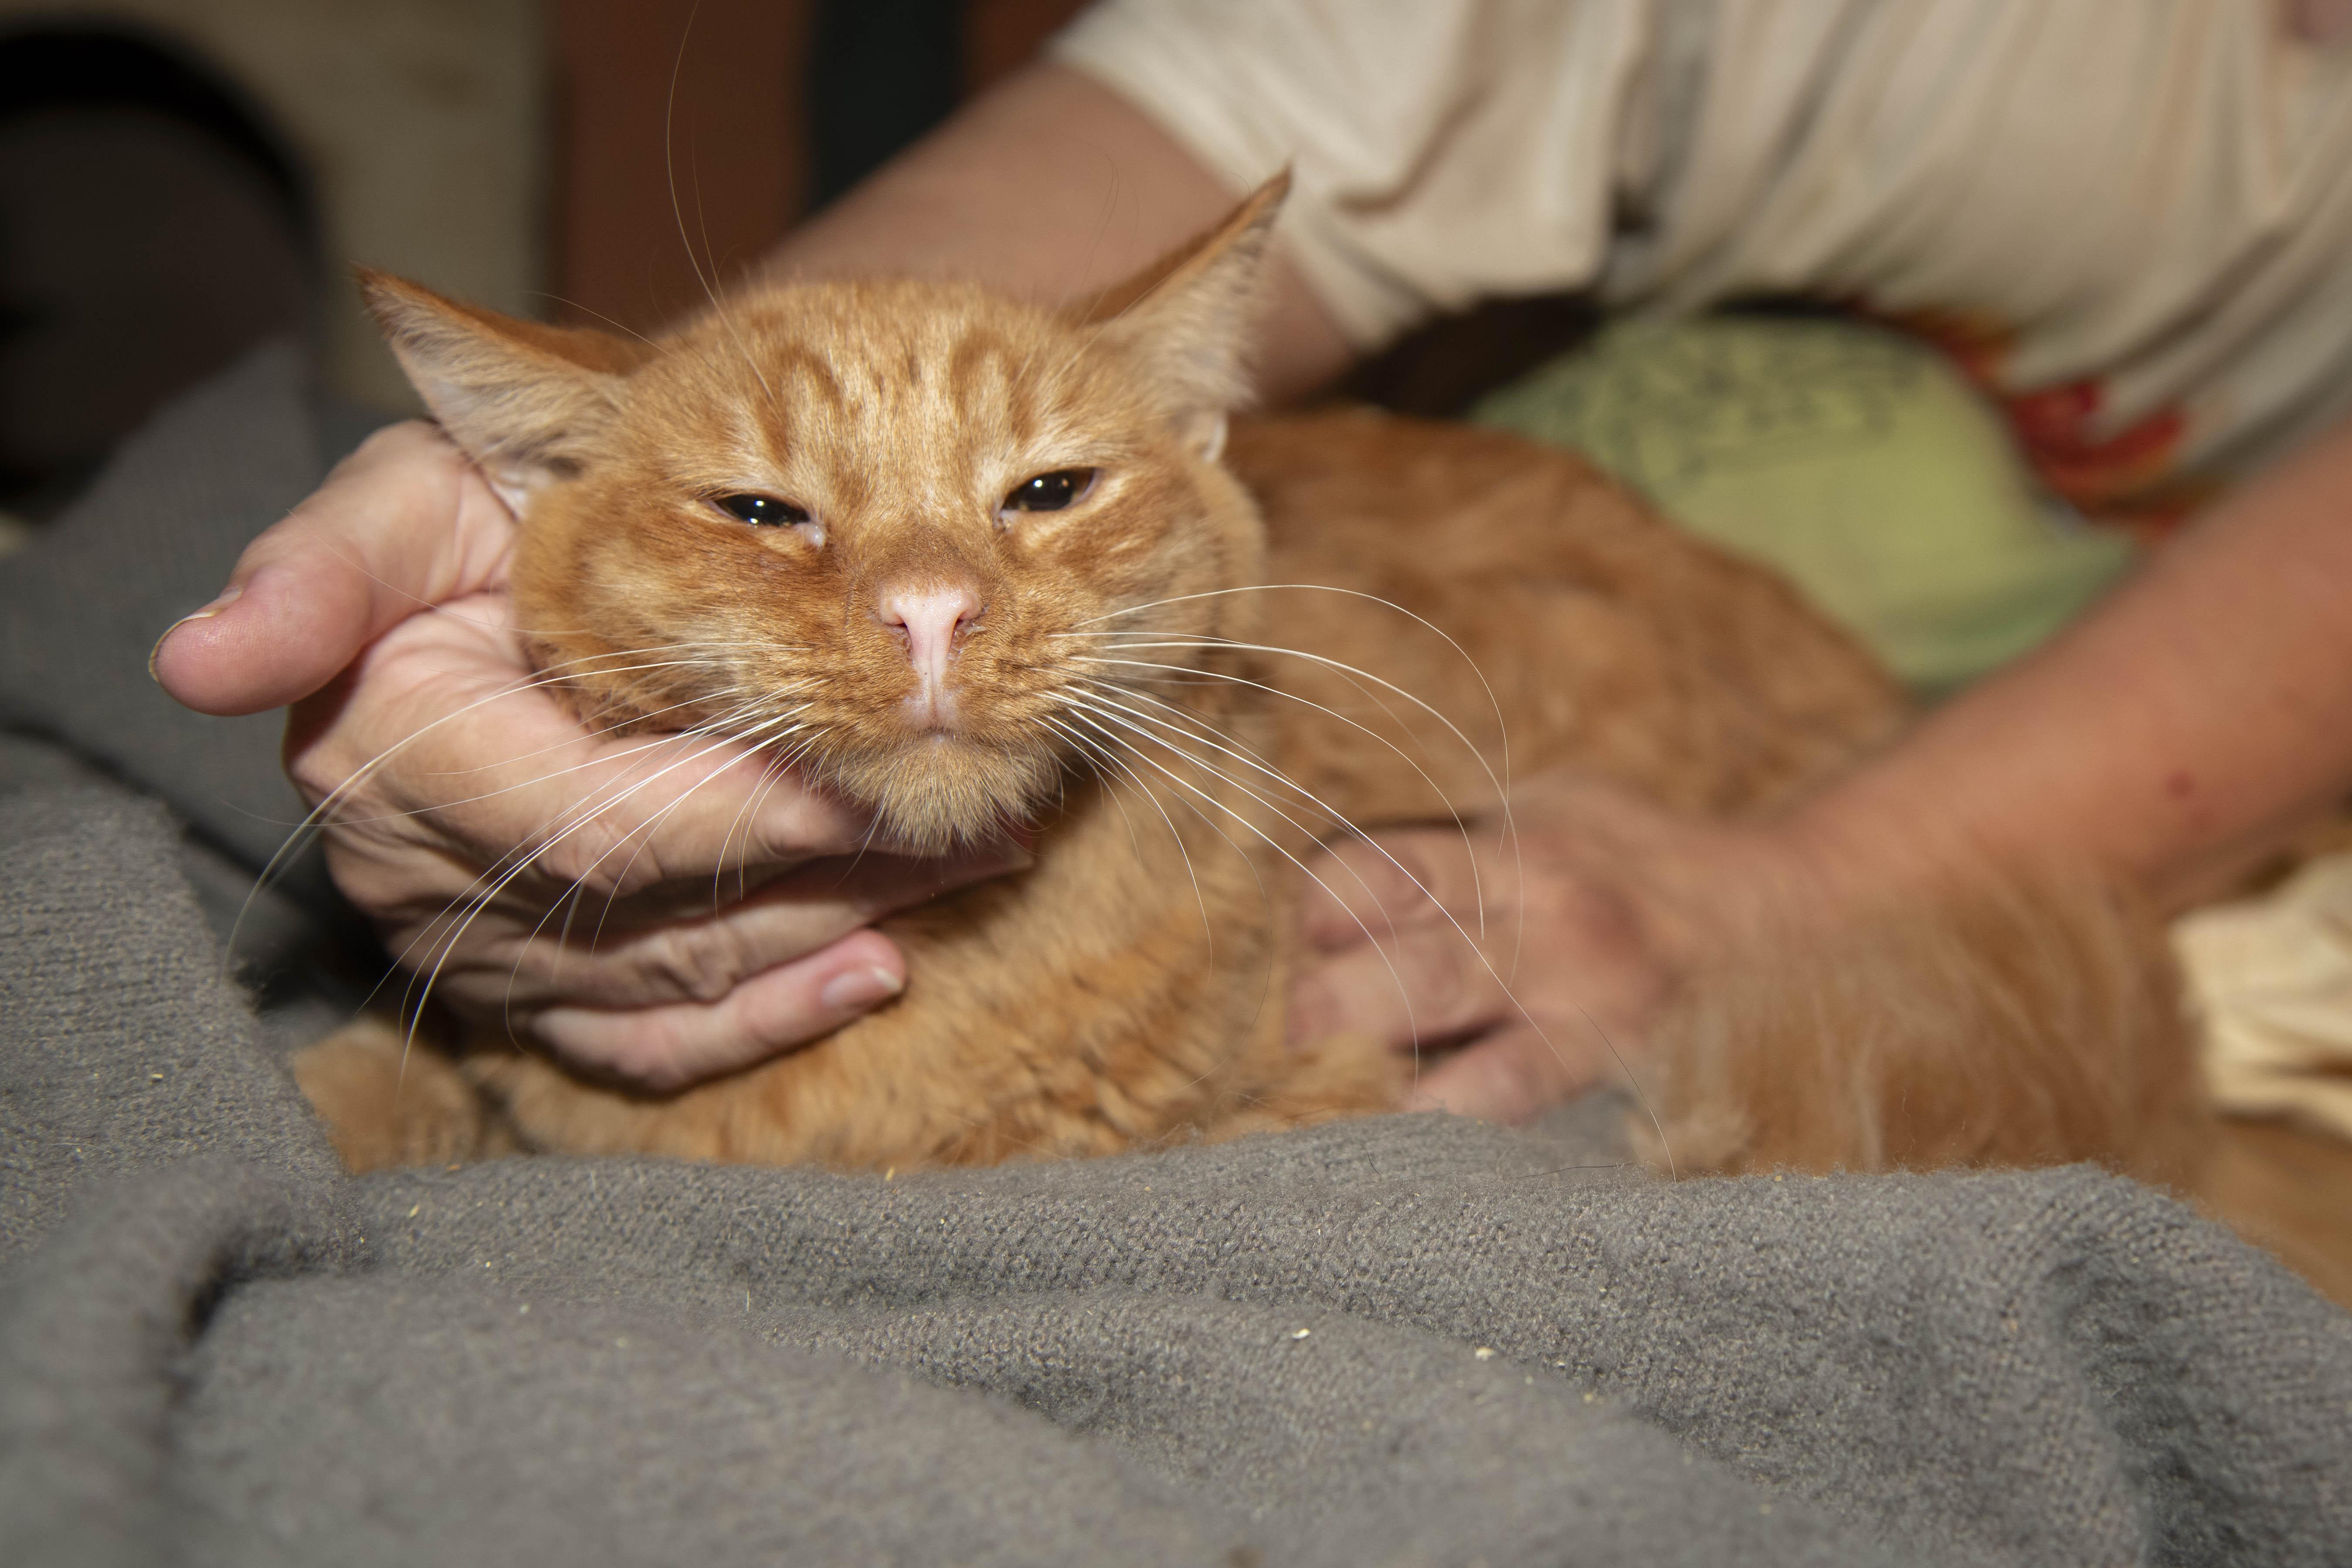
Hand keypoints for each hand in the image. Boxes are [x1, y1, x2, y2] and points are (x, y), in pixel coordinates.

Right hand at [153, 421, 1022, 1090]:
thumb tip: (200, 661)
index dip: (747, 812)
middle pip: (660, 909)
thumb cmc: (477, 511)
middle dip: (836, 864)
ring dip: (848, 921)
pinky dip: (775, 1014)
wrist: (516, 563)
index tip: (882, 775)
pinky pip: (658, 1040)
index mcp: (396, 751)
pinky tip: (881, 967)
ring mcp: (489, 949)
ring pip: (686, 974)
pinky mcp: (544, 990)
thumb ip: (323, 563)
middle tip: (986, 809)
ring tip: (980, 857)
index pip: (598, 821)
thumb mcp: (402, 496)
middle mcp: (431, 875)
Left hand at [1287, 773, 1806, 1121]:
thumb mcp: (1540, 813)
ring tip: (1323, 1100)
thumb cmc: (1620, 860)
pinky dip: (1460, 1121)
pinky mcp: (1619, 1064)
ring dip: (1385, 1085)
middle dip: (1332, 1010)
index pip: (1385, 872)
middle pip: (1421, 968)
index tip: (1281, 939)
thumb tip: (1316, 903)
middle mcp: (1553, 922)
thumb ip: (1445, 855)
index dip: (1317, 907)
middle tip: (1283, 1038)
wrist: (1777, 907)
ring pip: (1477, 1058)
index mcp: (1516, 847)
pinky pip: (1525, 1102)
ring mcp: (1592, 1005)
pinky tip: (1406, 1136)